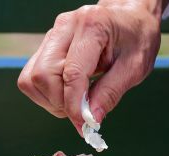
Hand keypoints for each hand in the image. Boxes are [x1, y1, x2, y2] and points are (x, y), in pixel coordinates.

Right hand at [17, 0, 163, 133]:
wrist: (130, 18)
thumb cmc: (136, 39)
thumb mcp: (134, 68)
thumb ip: (110, 93)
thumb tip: (90, 120)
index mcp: (92, 26)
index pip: (71, 73)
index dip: (74, 104)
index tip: (83, 123)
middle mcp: (65, 27)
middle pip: (43, 75)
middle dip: (59, 102)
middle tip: (81, 111)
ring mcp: (52, 34)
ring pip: (32, 78)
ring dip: (50, 99)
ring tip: (74, 101)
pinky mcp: (46, 45)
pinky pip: (32, 77)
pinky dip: (45, 93)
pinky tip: (66, 93)